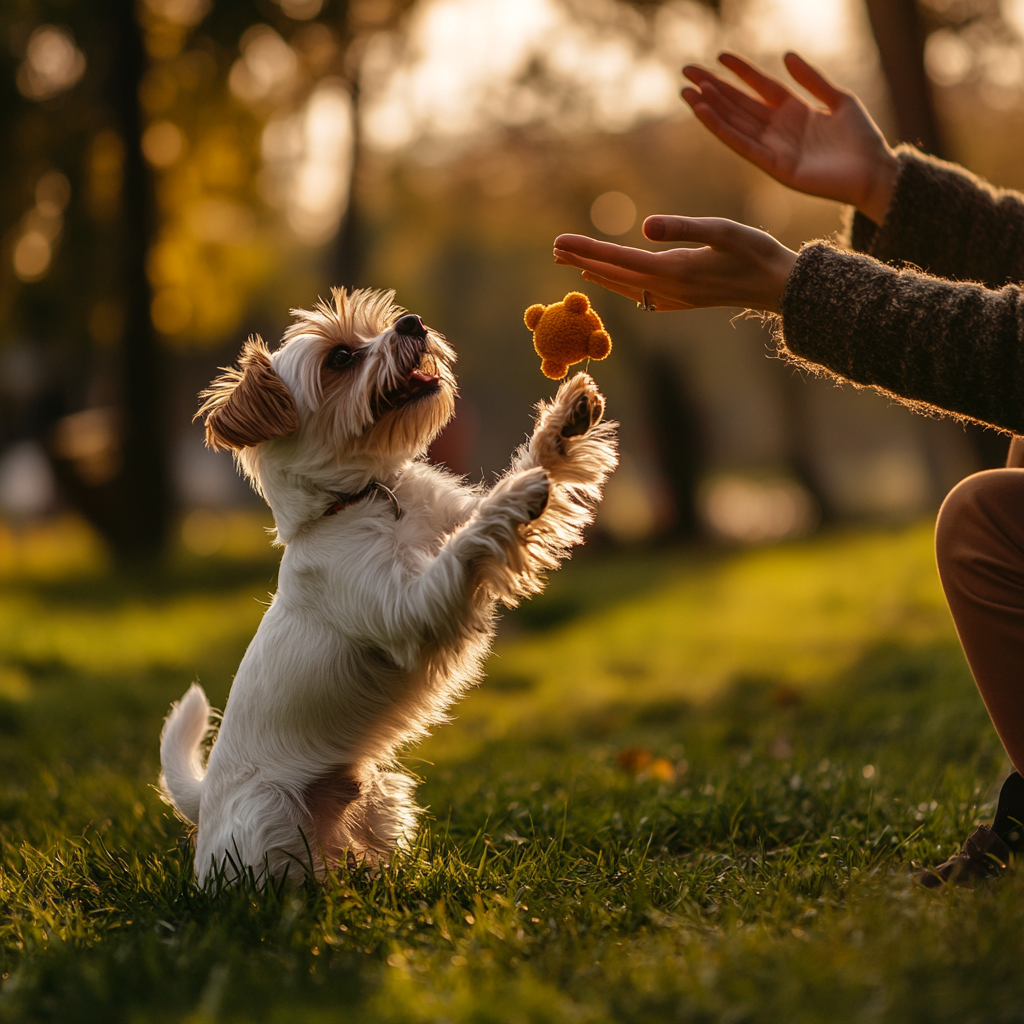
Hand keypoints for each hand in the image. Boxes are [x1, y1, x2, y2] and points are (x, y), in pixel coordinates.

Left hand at [553, 216, 797, 313]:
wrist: (781, 289)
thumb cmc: (757, 253)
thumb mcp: (723, 231)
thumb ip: (683, 227)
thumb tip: (645, 227)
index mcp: (673, 270)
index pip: (618, 259)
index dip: (586, 251)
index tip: (559, 242)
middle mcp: (668, 289)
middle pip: (614, 274)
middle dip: (582, 262)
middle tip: (554, 250)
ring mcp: (674, 299)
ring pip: (624, 286)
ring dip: (597, 274)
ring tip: (573, 264)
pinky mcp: (683, 300)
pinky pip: (640, 295)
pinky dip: (619, 285)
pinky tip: (611, 281)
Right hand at [682, 52, 896, 223]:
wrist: (873, 173)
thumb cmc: (862, 140)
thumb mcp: (839, 99)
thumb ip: (812, 80)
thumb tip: (786, 56)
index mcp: (794, 111)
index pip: (759, 87)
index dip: (740, 71)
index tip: (719, 57)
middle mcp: (778, 130)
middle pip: (739, 104)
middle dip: (712, 89)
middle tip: (686, 72)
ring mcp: (773, 148)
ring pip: (734, 124)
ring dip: (710, 109)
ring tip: (688, 92)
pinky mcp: (774, 167)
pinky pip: (742, 145)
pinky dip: (722, 130)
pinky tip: (705, 114)